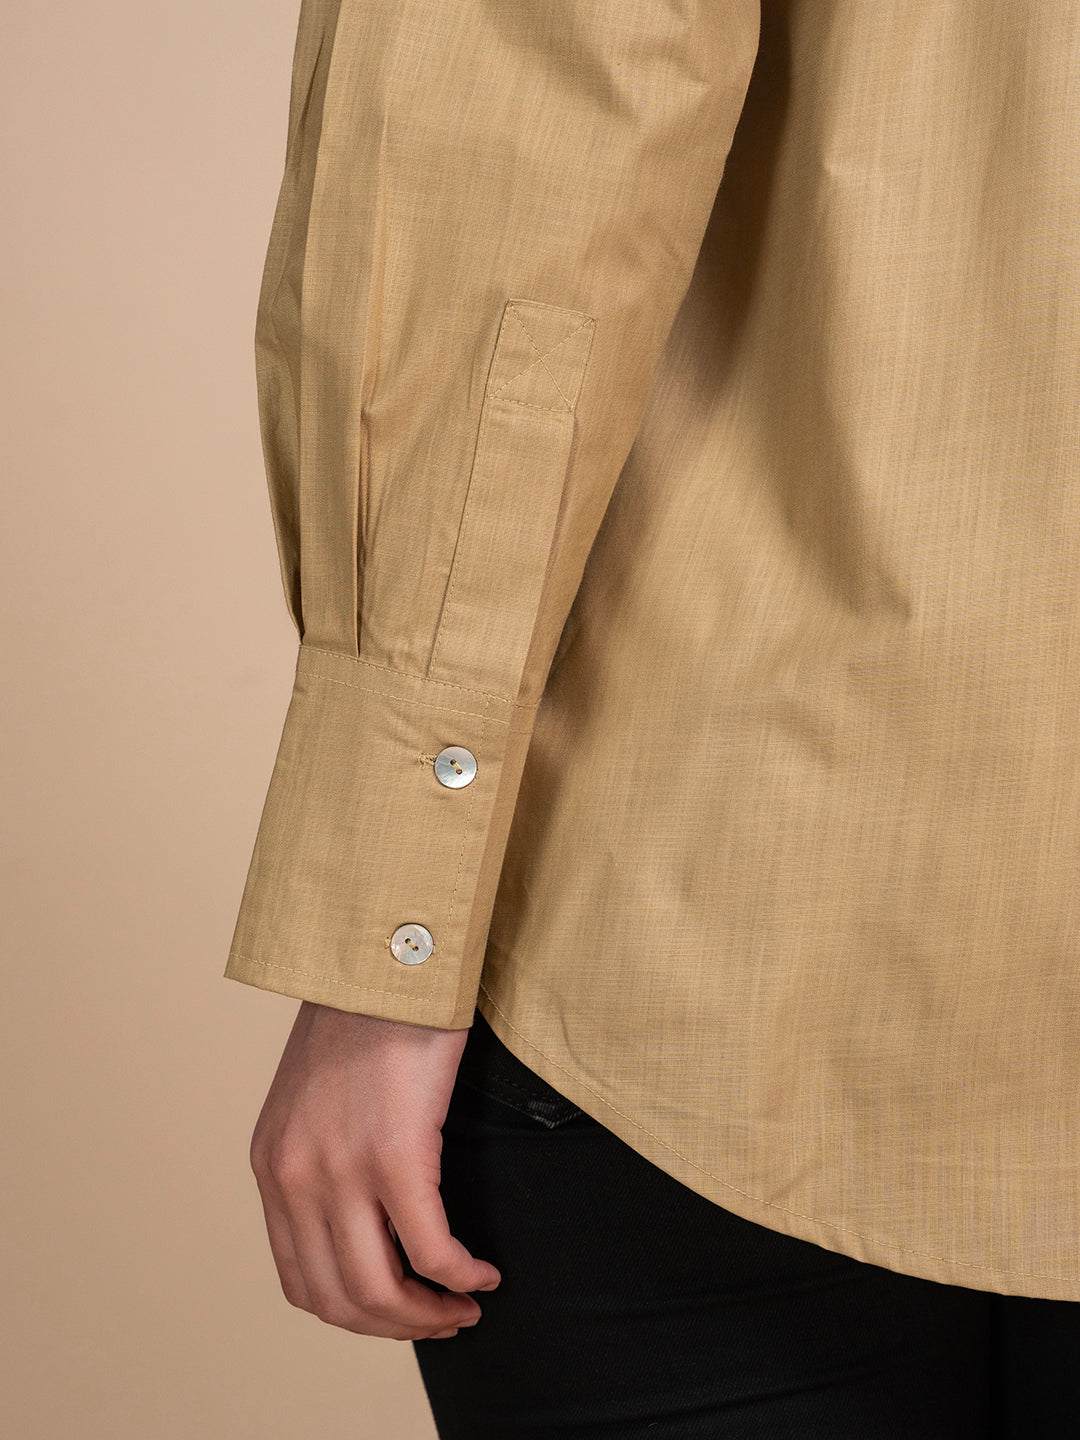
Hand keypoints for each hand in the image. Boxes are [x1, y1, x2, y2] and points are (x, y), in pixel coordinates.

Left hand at [249, 1000, 500, 1339]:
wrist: (387, 956)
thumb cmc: (367, 1016)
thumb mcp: (317, 1097)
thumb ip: (325, 1156)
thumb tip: (368, 1218)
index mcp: (273, 1165)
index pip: (301, 1279)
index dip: (357, 1313)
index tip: (402, 1309)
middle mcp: (294, 1176)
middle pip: (339, 1300)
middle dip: (396, 1325)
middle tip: (443, 1319)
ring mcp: (340, 1170)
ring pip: (380, 1290)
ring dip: (428, 1314)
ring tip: (465, 1304)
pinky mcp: (394, 1154)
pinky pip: (430, 1249)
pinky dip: (460, 1275)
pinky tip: (484, 1273)